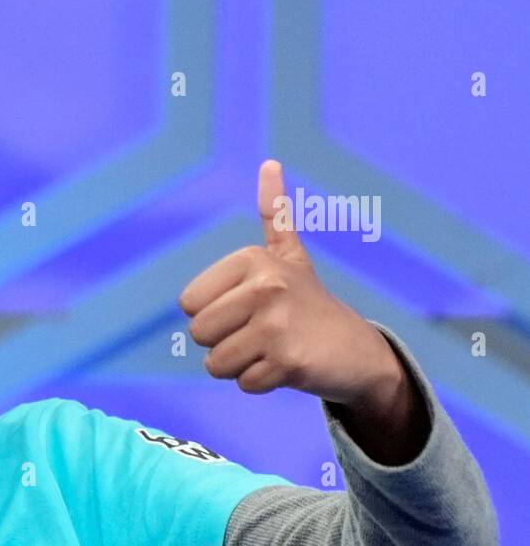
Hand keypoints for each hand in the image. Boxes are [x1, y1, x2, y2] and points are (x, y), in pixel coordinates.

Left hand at [178, 160, 427, 462]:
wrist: (357, 350)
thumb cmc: (307, 303)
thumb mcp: (288, 255)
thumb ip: (275, 214)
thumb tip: (269, 162)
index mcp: (253, 259)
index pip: (189, 304)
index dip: (212, 315)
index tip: (248, 308)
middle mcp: (265, 286)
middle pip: (198, 335)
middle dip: (223, 343)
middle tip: (261, 333)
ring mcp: (277, 324)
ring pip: (215, 364)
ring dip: (240, 365)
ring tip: (272, 349)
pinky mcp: (288, 362)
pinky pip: (243, 383)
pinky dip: (262, 383)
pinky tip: (288, 366)